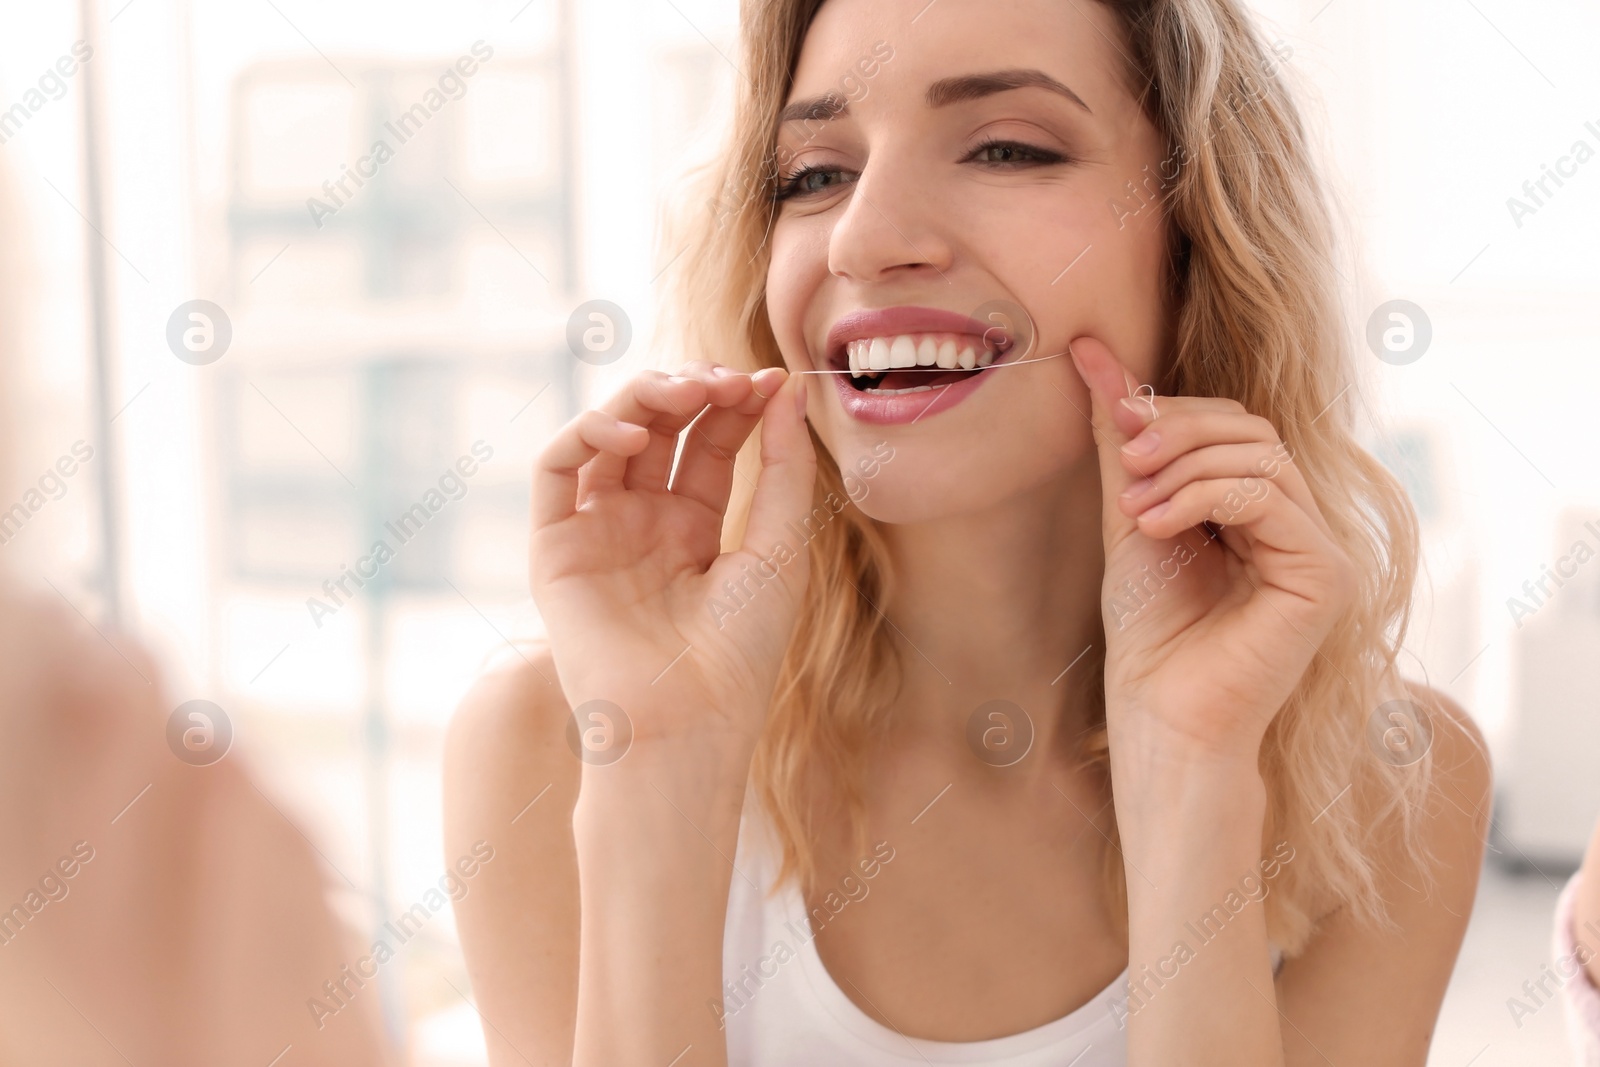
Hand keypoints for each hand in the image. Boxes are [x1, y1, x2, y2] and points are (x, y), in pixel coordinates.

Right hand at [529, 361, 815, 752]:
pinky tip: (633, 437)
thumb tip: (787, 390)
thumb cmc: (740, 652)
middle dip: (692, 391)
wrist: (687, 721)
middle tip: (727, 380)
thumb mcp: (779, 549)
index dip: (737, 404)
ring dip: (641, 399)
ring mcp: (596, 533)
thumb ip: (782, 469)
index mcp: (694, 530)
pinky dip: (586, 434)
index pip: (709, 442)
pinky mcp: (555, 548)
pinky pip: (555, 469)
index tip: (771, 379)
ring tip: (685, 392)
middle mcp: (641, 525)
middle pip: (658, 430)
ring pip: (604, 436)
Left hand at [1069, 337, 1356, 763]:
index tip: (1109, 414)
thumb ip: (1121, 439)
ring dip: (1185, 465)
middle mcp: (1301, 523)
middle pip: (1250, 429)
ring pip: (1260, 457)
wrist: (1159, 714)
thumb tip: (1089, 350)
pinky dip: (1205, 496)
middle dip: (1179, 430)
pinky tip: (1157, 524)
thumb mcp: (1130, 512)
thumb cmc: (1148, 630)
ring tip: (1133, 505)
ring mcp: (1322, 550)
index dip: (1172, 410)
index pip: (1232, 425)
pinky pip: (1270, 497)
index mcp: (1263, 509)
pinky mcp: (1325, 576)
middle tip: (1124, 456)